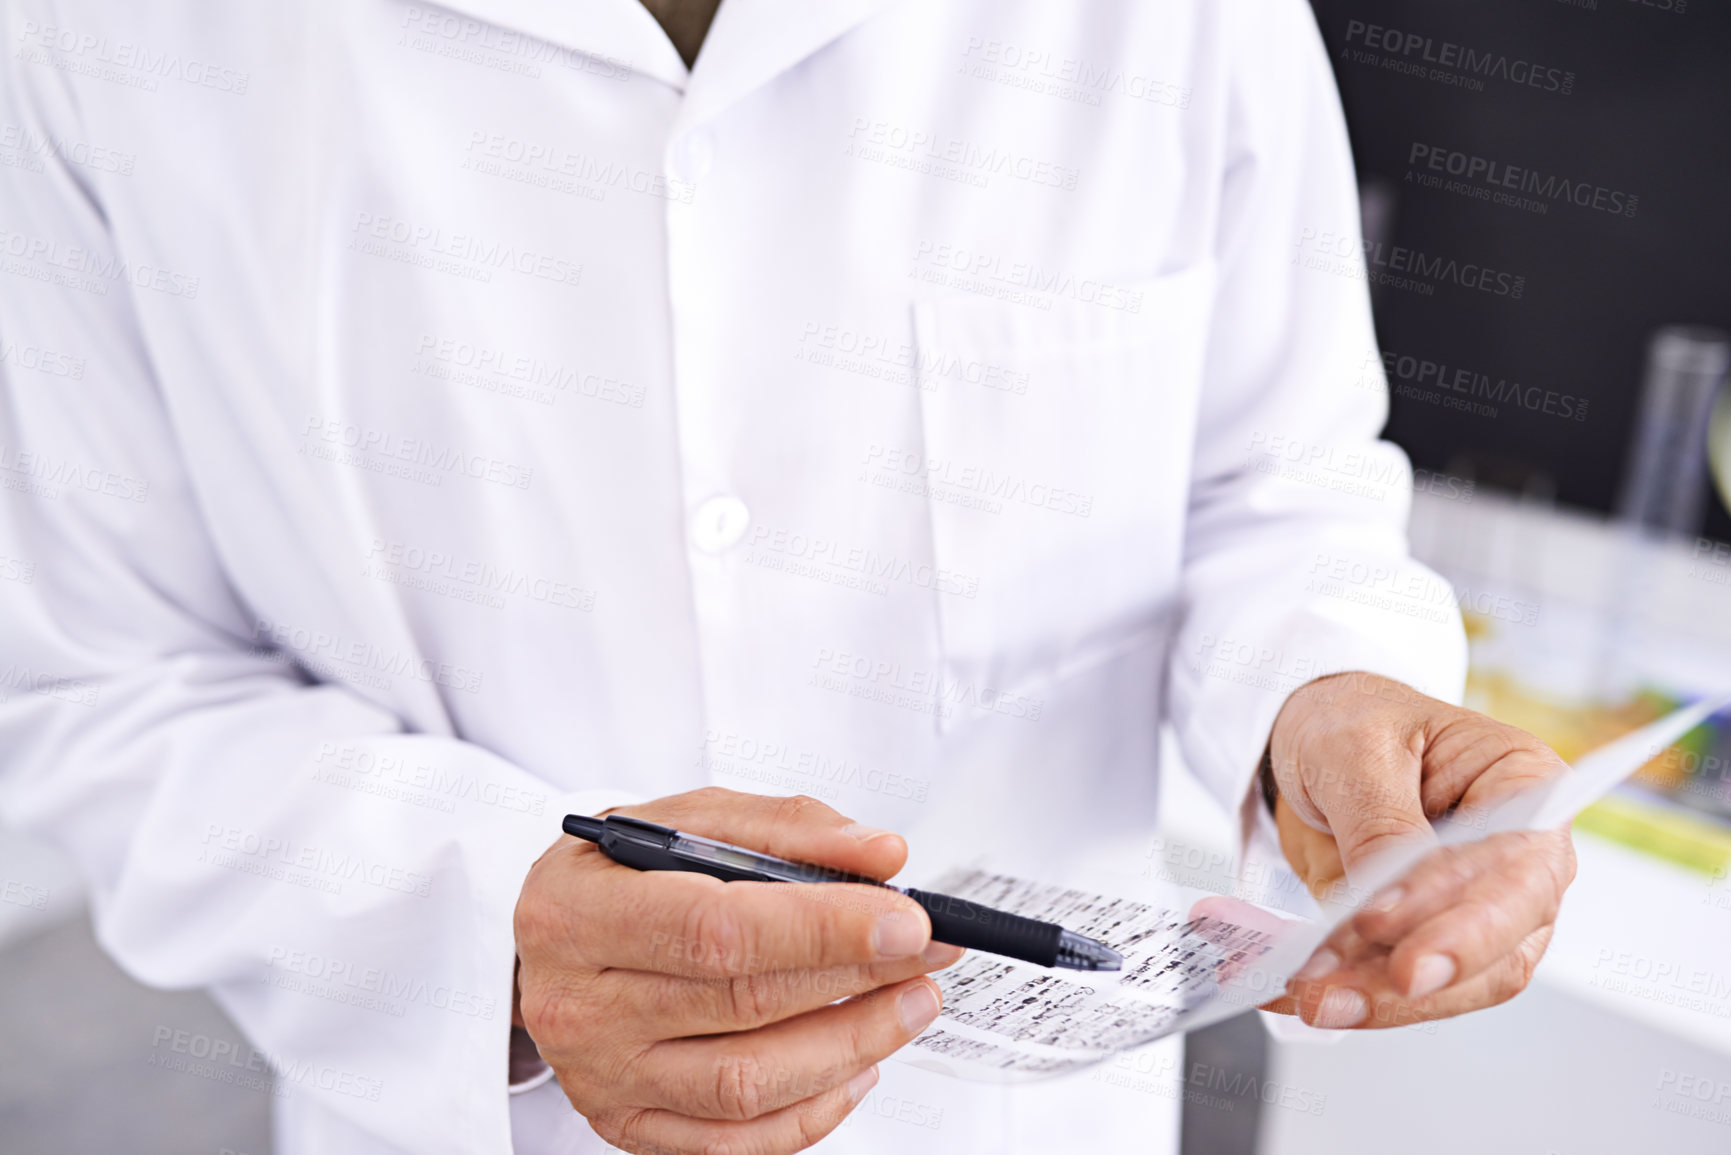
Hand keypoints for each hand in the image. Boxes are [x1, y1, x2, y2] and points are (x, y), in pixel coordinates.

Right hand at [513, 787, 961, 1154]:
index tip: (903, 917)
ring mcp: (602, 1077)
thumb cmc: (621, 874)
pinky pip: (735, 1143)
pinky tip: (857, 1063)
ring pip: (747, 1084)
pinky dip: (813, 1109)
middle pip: (742, 1004)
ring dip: (852, 1045)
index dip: (822, 926)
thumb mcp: (688, 821)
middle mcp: (579, 1004)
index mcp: (578, 911)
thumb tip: (880, 857)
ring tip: (909, 1003)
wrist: (550, 940)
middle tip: (926, 951)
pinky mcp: (628, 1125)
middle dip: (857, 977)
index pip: (716, 928)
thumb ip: (786, 828)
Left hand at [1259, 672, 1576, 1029]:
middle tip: (1336, 990)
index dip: (1466, 917)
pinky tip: (1294, 989)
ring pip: (1450, 986)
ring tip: (1306, 993)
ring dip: (1373, 998)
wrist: (1314, 741)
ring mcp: (1474, 913)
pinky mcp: (1420, 942)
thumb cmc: (1354, 722)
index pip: (1520, 870)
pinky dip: (1344, 992)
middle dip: (1415, 980)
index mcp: (1525, 788)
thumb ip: (1378, 821)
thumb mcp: (1356, 749)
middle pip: (1499, 949)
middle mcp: (1517, 862)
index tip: (1387, 927)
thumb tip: (1386, 897)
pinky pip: (1395, 986)